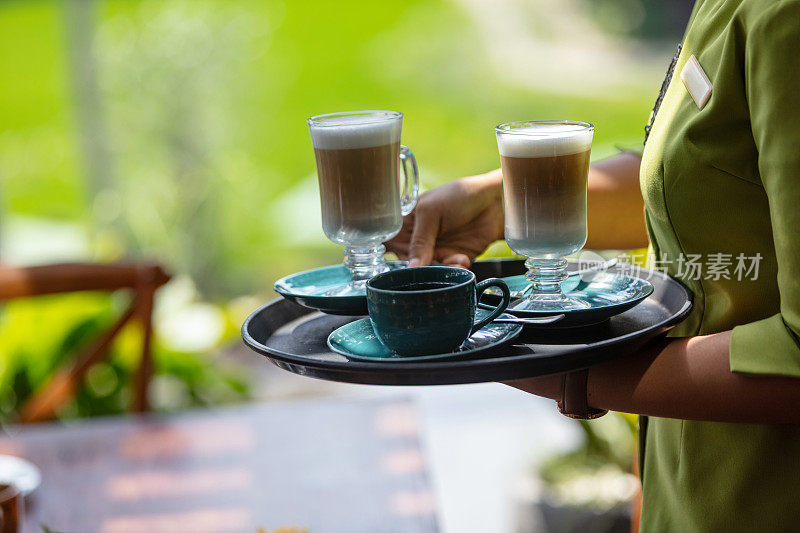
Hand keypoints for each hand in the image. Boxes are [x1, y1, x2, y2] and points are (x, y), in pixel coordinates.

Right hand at [387, 171, 504, 266]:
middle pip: (407, 262)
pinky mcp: (455, 258)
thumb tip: (411, 267)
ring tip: (453, 261)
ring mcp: (437, 249)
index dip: (386, 254)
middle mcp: (419, 238)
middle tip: (428, 266)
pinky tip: (462, 259)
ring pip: (428, 270)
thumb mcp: (432, 212)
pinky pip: (448, 272)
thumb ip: (419, 240)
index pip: (388, 242)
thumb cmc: (461, 196)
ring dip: (439, 270)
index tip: (393, 263)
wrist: (497, 201)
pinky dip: (454, 270)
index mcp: (407, 222)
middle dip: (418, 268)